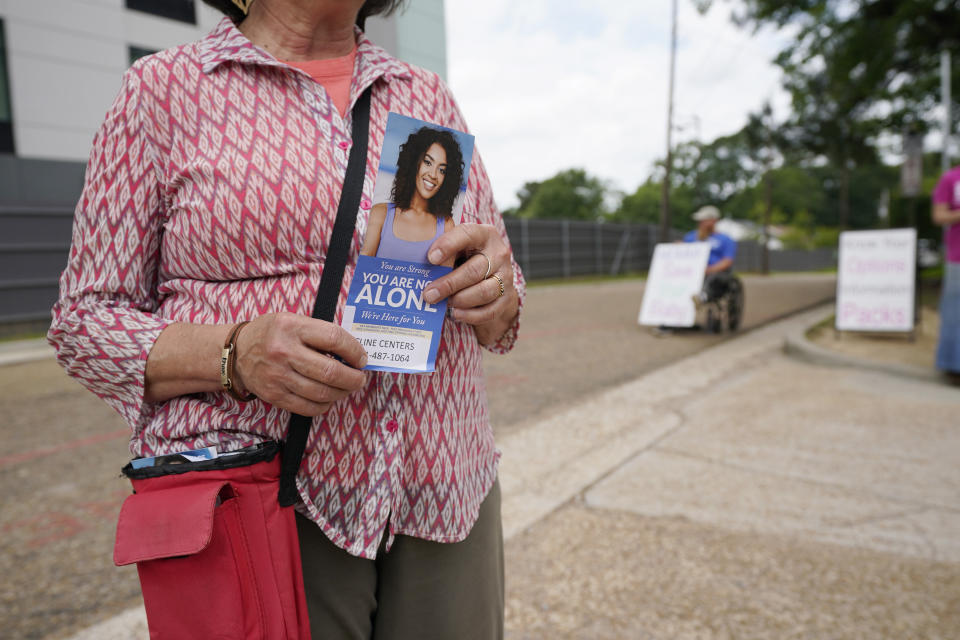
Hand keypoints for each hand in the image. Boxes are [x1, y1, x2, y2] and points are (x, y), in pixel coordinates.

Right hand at [233, 312, 367, 416]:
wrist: (236, 352)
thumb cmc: (271, 334)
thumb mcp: (293, 321)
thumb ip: (319, 333)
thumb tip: (352, 353)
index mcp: (291, 327)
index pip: (334, 339)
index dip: (354, 351)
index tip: (361, 358)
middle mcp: (284, 352)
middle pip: (330, 371)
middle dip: (353, 378)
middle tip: (359, 378)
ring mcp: (278, 376)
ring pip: (322, 393)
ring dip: (342, 393)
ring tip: (347, 387)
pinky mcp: (274, 395)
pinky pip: (308, 407)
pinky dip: (324, 405)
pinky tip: (329, 397)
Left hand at [422, 223, 519, 345]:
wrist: (493, 273)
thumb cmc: (466, 256)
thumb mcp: (458, 246)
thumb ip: (443, 250)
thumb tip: (414, 263)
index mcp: (484, 234)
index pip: (467, 235)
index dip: (448, 245)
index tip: (430, 258)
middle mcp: (499, 254)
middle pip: (474, 270)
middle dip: (449, 284)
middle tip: (428, 294)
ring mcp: (505, 277)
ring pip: (484, 291)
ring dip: (460, 300)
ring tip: (443, 303)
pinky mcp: (507, 297)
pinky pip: (490, 310)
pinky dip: (471, 315)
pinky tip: (456, 314)